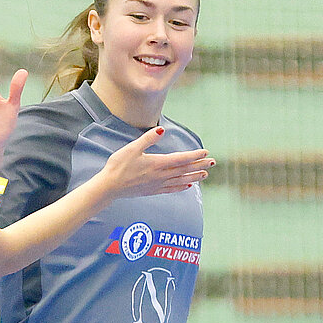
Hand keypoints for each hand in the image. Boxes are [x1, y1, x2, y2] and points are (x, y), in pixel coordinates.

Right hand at [97, 128, 214, 198]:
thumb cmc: (118, 166)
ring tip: (206, 174)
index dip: (194, 155)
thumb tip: (162, 131)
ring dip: (194, 177)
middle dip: (200, 165)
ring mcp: (158, 184)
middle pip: (184, 170)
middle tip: (213, 162)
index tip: (205, 152)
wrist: (110, 187)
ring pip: (181, 180)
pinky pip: (172, 189)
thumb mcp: (131, 149)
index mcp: (157, 163)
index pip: (181, 159)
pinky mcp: (153, 190)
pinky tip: (188, 185)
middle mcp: (160, 175)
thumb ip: (147, 139)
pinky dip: (182, 186)